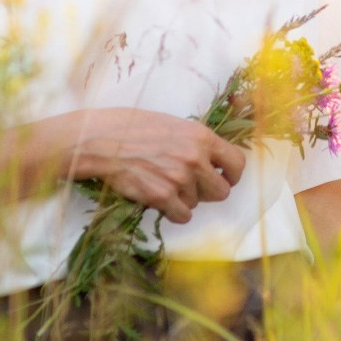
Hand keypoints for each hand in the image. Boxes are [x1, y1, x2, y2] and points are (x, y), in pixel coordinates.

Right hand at [54, 107, 245, 223]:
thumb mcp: (174, 125)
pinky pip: (182, 216)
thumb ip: (196, 142)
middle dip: (208, 192)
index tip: (224, 178)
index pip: (237, 163)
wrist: (103, 140)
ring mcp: (179, 179)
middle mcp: (195, 158)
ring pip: (197, 204)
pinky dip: (173, 212)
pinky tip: (160, 198)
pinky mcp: (162, 196)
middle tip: (192, 186)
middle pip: (221, 191)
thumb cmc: (134, 127)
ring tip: (164, 183)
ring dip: (184, 199)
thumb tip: (212, 160)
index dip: (232, 175)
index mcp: (201, 136)